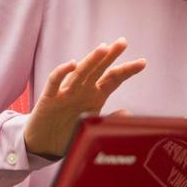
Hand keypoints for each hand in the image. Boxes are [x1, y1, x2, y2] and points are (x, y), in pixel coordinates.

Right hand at [24, 38, 146, 157]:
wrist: (44, 144)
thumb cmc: (69, 132)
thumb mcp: (93, 126)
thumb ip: (110, 120)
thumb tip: (128, 113)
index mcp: (95, 96)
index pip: (113, 79)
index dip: (127, 70)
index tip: (143, 62)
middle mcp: (82, 90)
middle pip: (98, 70)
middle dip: (111, 56)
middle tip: (122, 42)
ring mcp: (65, 92)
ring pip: (80, 72)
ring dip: (91, 60)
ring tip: (103, 49)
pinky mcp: (49, 98)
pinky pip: (55, 82)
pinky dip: (63, 72)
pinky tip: (73, 64)